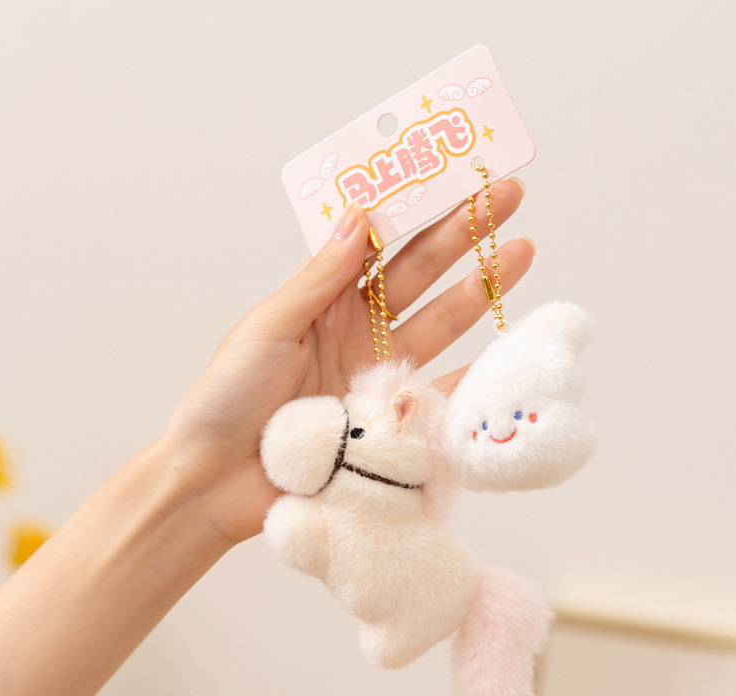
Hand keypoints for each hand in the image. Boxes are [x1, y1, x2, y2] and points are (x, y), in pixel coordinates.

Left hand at [163, 179, 533, 544]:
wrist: (217, 477)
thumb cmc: (227, 396)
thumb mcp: (270, 324)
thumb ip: (320, 276)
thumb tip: (361, 214)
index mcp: (327, 302)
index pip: (385, 245)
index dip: (421, 211)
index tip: (458, 178)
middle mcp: (359, 332)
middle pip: (422, 276)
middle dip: (467, 238)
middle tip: (509, 199)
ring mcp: (379, 375)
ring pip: (440, 326)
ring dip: (479, 292)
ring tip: (518, 256)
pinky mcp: (390, 421)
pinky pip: (440, 395)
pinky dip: (472, 377)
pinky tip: (504, 351)